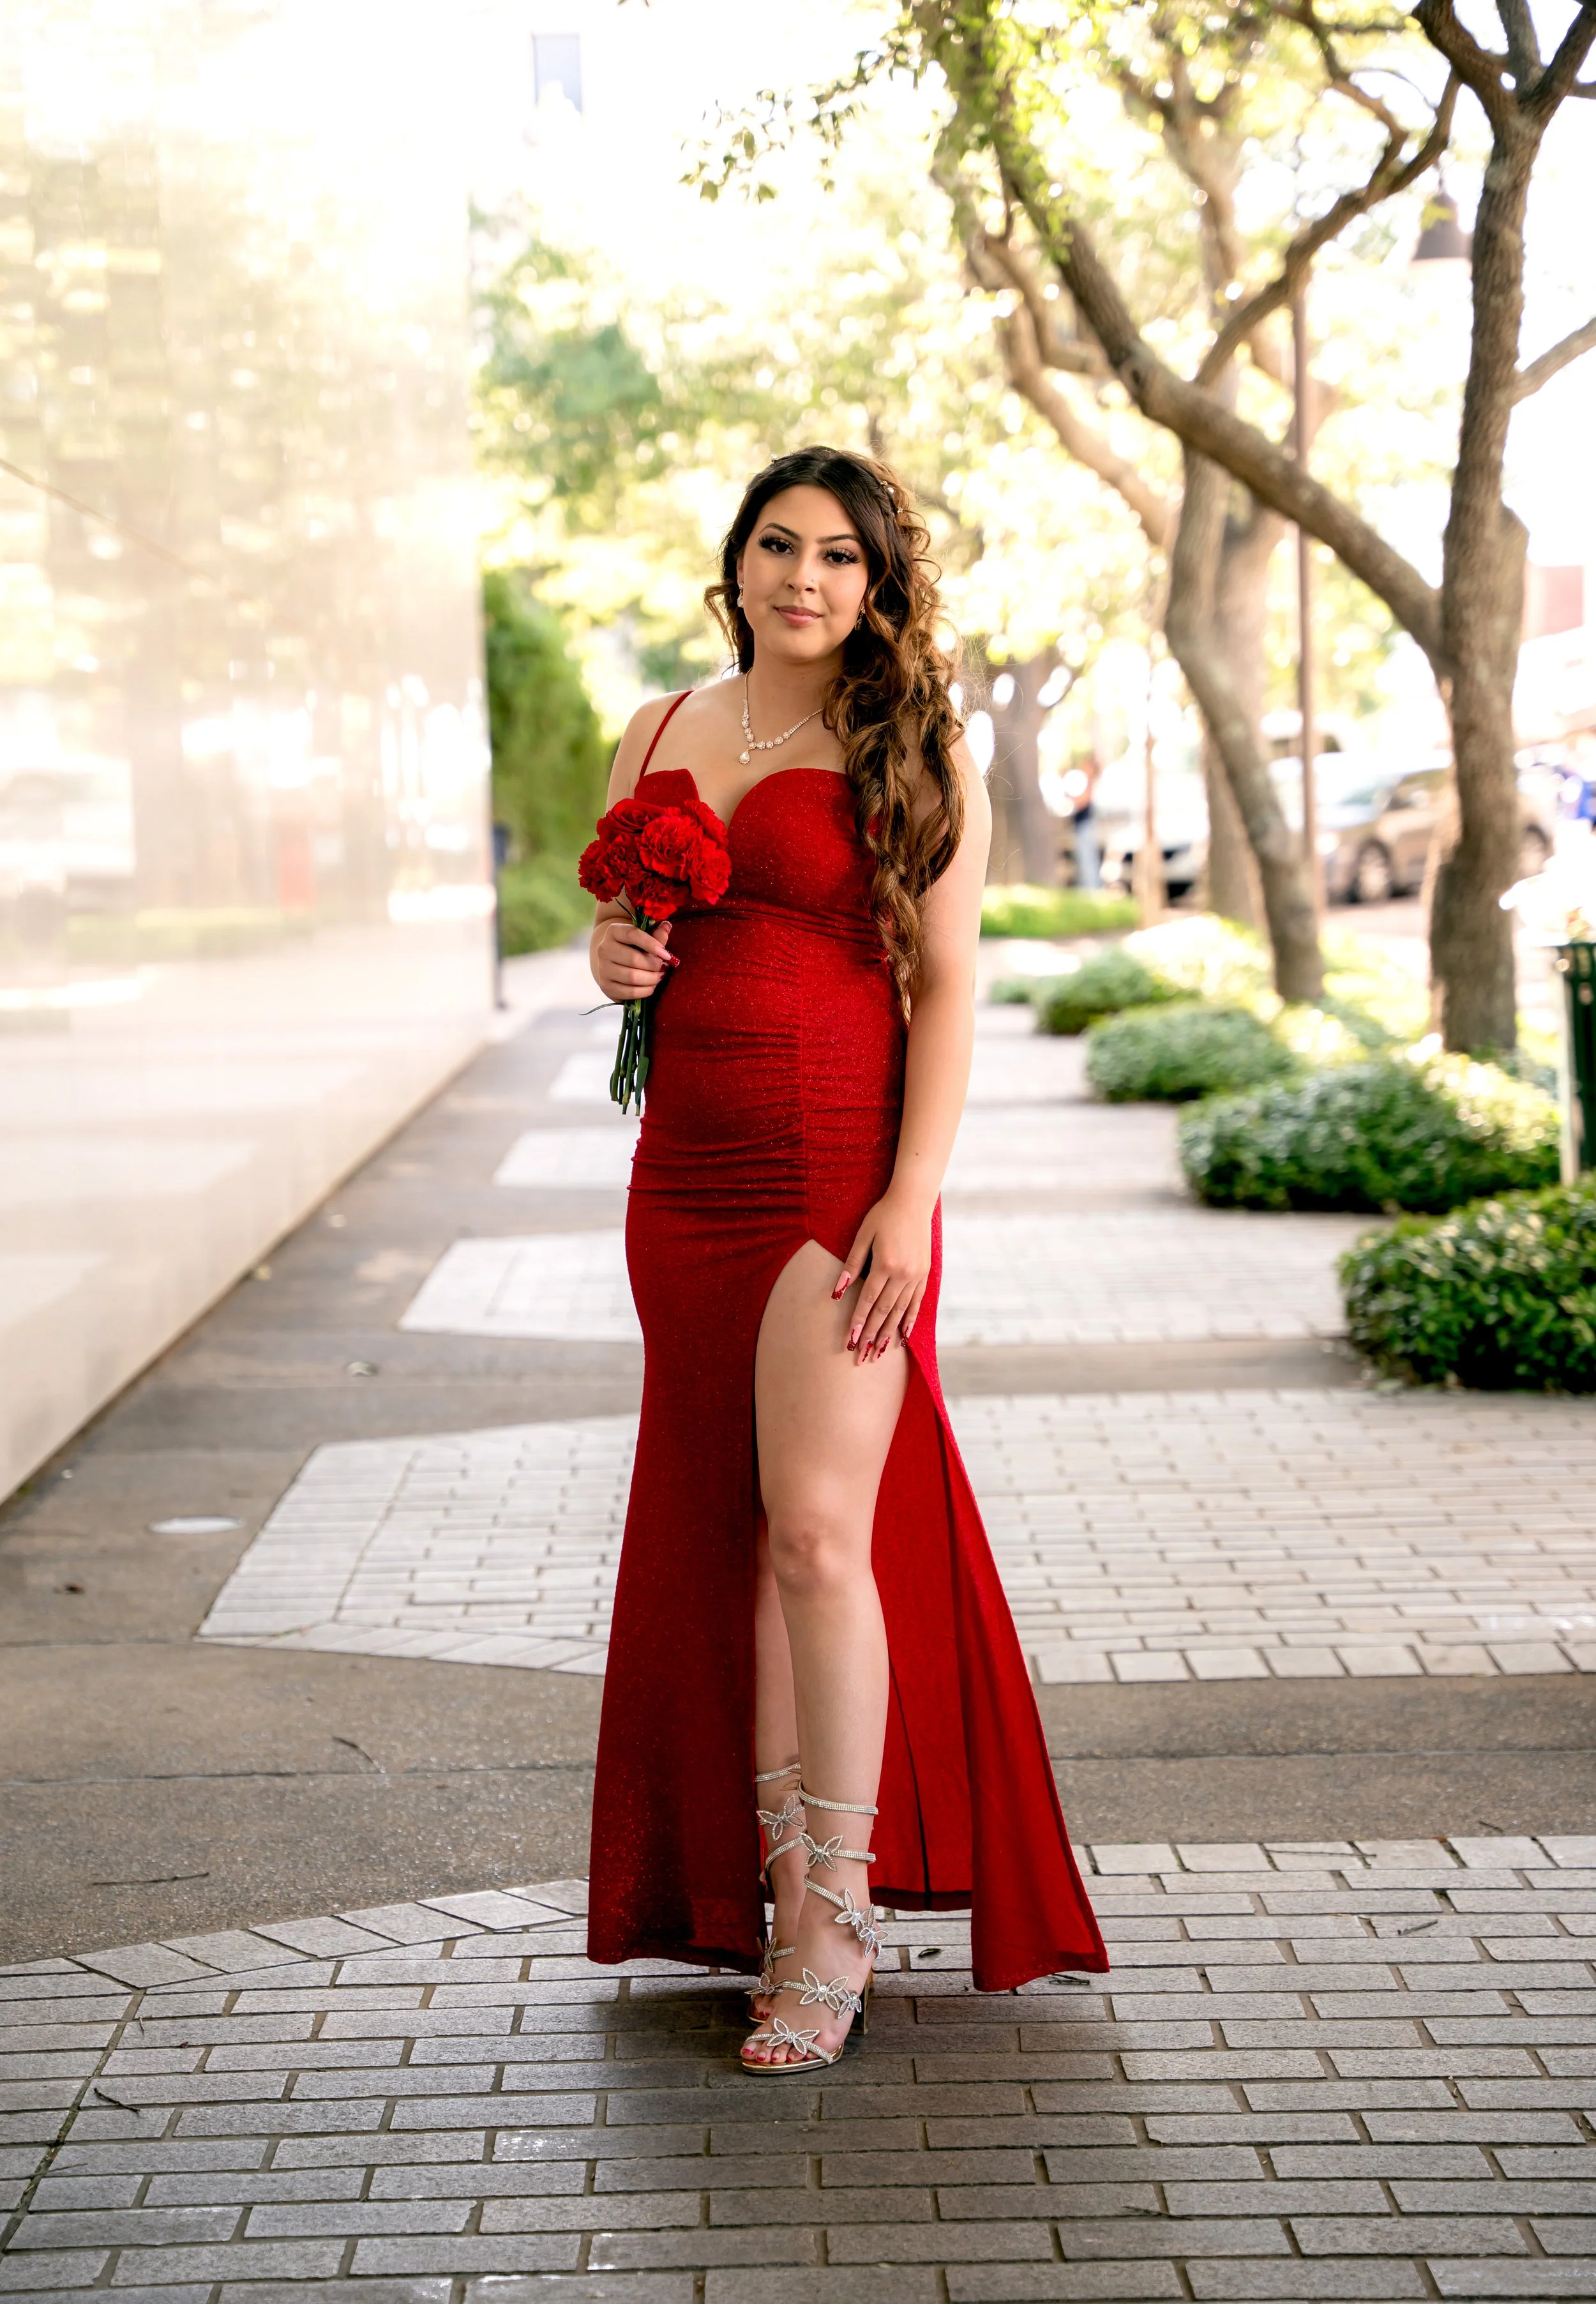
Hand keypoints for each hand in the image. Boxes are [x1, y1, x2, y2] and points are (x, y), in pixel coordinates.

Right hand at [591, 917, 675, 1002]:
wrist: (614, 961)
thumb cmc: (634, 947)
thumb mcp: (644, 937)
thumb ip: (656, 934)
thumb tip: (666, 926)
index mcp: (613, 931)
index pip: (632, 934)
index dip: (652, 944)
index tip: (667, 955)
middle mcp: (604, 949)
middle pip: (634, 959)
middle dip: (654, 965)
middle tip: (663, 967)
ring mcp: (603, 969)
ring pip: (632, 977)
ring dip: (651, 979)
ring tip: (659, 976)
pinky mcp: (606, 986)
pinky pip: (630, 992)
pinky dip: (645, 991)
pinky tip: (651, 986)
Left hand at [832, 1194, 931, 1363]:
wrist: (913, 1201)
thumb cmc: (882, 1215)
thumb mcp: (862, 1235)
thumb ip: (851, 1264)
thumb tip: (836, 1293)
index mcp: (884, 1264)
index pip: (868, 1300)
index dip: (858, 1322)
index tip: (851, 1341)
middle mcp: (903, 1273)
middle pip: (884, 1311)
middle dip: (871, 1334)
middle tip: (862, 1356)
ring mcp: (916, 1275)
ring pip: (901, 1311)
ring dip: (889, 1333)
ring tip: (879, 1353)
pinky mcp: (925, 1274)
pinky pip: (917, 1303)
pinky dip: (909, 1321)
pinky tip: (903, 1337)